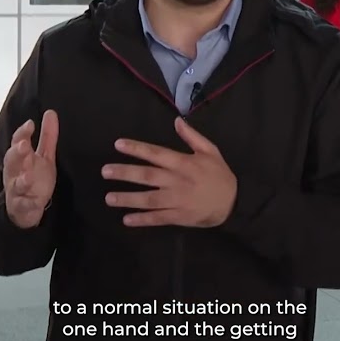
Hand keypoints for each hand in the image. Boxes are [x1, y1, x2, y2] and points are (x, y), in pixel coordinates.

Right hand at [2, 110, 58, 228]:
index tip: (30, 124)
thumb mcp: (44, 156)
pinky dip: (28, 204)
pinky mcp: (22, 205)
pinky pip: (23, 205)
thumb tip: (51, 113)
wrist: (27, 208)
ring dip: (22, 180)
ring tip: (29, 176)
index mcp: (21, 158)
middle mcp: (16, 172)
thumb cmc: (34, 179)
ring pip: (16, 183)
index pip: (18, 142)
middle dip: (17, 152)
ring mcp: (17, 189)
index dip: (22, 133)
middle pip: (12, 160)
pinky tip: (35, 202)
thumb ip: (48, 136)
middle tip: (24, 145)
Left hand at [102, 117, 236, 227]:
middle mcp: (177, 181)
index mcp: (183, 163)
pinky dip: (142, 220)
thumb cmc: (220, 175)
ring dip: (128, 198)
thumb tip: (176, 121)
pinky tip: (126, 219)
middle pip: (147, 176)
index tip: (118, 145)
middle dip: (124, 173)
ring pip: (148, 199)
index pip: (156, 153)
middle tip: (105, 171)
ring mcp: (177, 200)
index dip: (136, 149)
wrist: (235, 202)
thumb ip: (192, 136)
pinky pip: (157, 218)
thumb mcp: (210, 151)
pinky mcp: (179, 216)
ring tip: (109, 197)